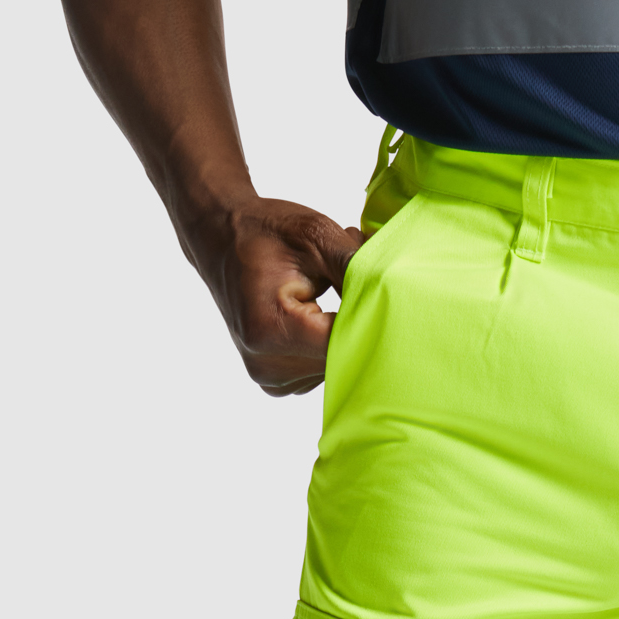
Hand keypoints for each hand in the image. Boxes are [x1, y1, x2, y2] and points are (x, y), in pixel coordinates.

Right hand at [187, 197, 363, 396]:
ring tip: (323, 297)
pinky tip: (313, 318)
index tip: (382, 299)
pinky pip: (320, 372)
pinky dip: (325, 347)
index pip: (344, 343)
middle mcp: (268, 364)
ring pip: (335, 368)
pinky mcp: (275, 384)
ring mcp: (271, 380)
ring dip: (339, 335)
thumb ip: (357, 267)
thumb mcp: (316, 236)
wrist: (220, 239)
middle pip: (341, 360)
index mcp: (273, 329)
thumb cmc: (267, 233)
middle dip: (355, 324)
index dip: (369, 322)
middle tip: (345, 283)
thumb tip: (399, 291)